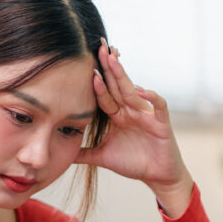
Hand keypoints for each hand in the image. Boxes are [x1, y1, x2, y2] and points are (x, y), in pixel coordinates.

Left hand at [76, 38, 194, 216]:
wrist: (158, 176)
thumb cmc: (133, 163)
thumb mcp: (102, 157)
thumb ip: (83, 153)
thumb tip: (60, 154)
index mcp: (118, 115)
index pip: (104, 93)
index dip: (96, 79)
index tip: (84, 62)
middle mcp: (131, 110)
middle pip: (118, 84)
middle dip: (109, 65)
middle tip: (99, 45)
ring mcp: (146, 115)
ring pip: (133, 91)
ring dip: (123, 75)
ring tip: (113, 59)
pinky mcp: (161, 123)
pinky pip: (159, 106)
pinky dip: (152, 97)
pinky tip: (142, 90)